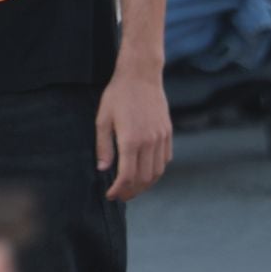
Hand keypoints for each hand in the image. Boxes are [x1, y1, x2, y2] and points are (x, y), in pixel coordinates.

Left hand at [97, 65, 171, 199]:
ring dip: (145, 185)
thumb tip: (103, 169)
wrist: (141, 76)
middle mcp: (149, 142)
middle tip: (120, 195)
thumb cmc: (118, 95)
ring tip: (132, 188)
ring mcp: (161, 138)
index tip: (110, 195)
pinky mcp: (168, 133)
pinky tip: (145, 172)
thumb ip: (103, 146)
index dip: (119, 190)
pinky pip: (165, 160)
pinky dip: (156, 171)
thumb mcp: (103, 119)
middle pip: (144, 179)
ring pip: (157, 172)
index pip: (127, 176)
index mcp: (131, 140)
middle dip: (131, 192)